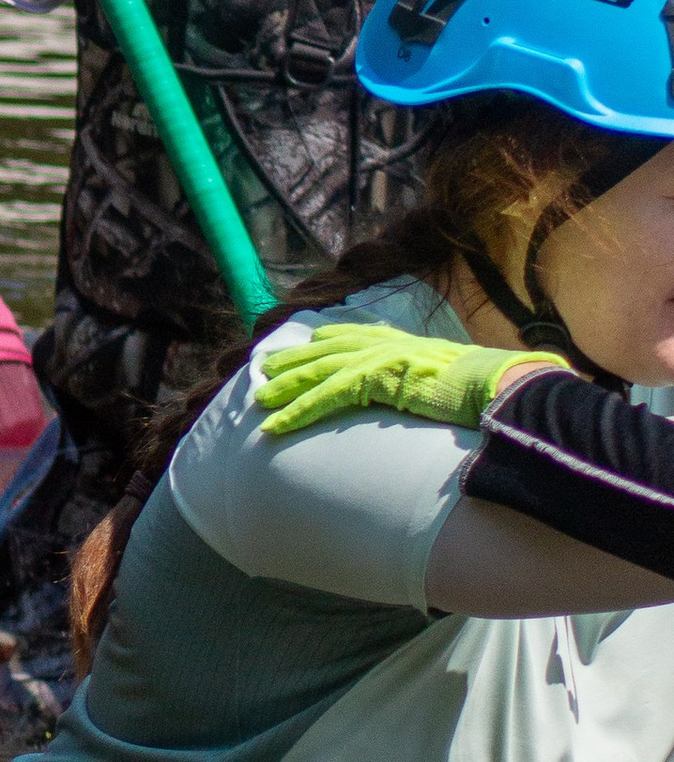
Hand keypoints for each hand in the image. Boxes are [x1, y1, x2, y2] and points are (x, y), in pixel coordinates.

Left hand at [253, 319, 567, 438]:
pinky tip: (276, 425)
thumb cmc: (492, 391)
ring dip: (286, 388)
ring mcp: (380, 359)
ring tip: (258, 401)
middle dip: (295, 361)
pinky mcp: (376, 379)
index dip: (329, 340)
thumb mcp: (460, 381)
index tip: (307, 343)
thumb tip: (449, 397)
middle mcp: (389, 345)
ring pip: (319, 373)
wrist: (503, 388)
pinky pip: (326, 397)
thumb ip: (441, 383)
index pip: (359, 336)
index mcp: (407, 344)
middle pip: (328, 350)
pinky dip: (298, 411)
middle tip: (265, 369)